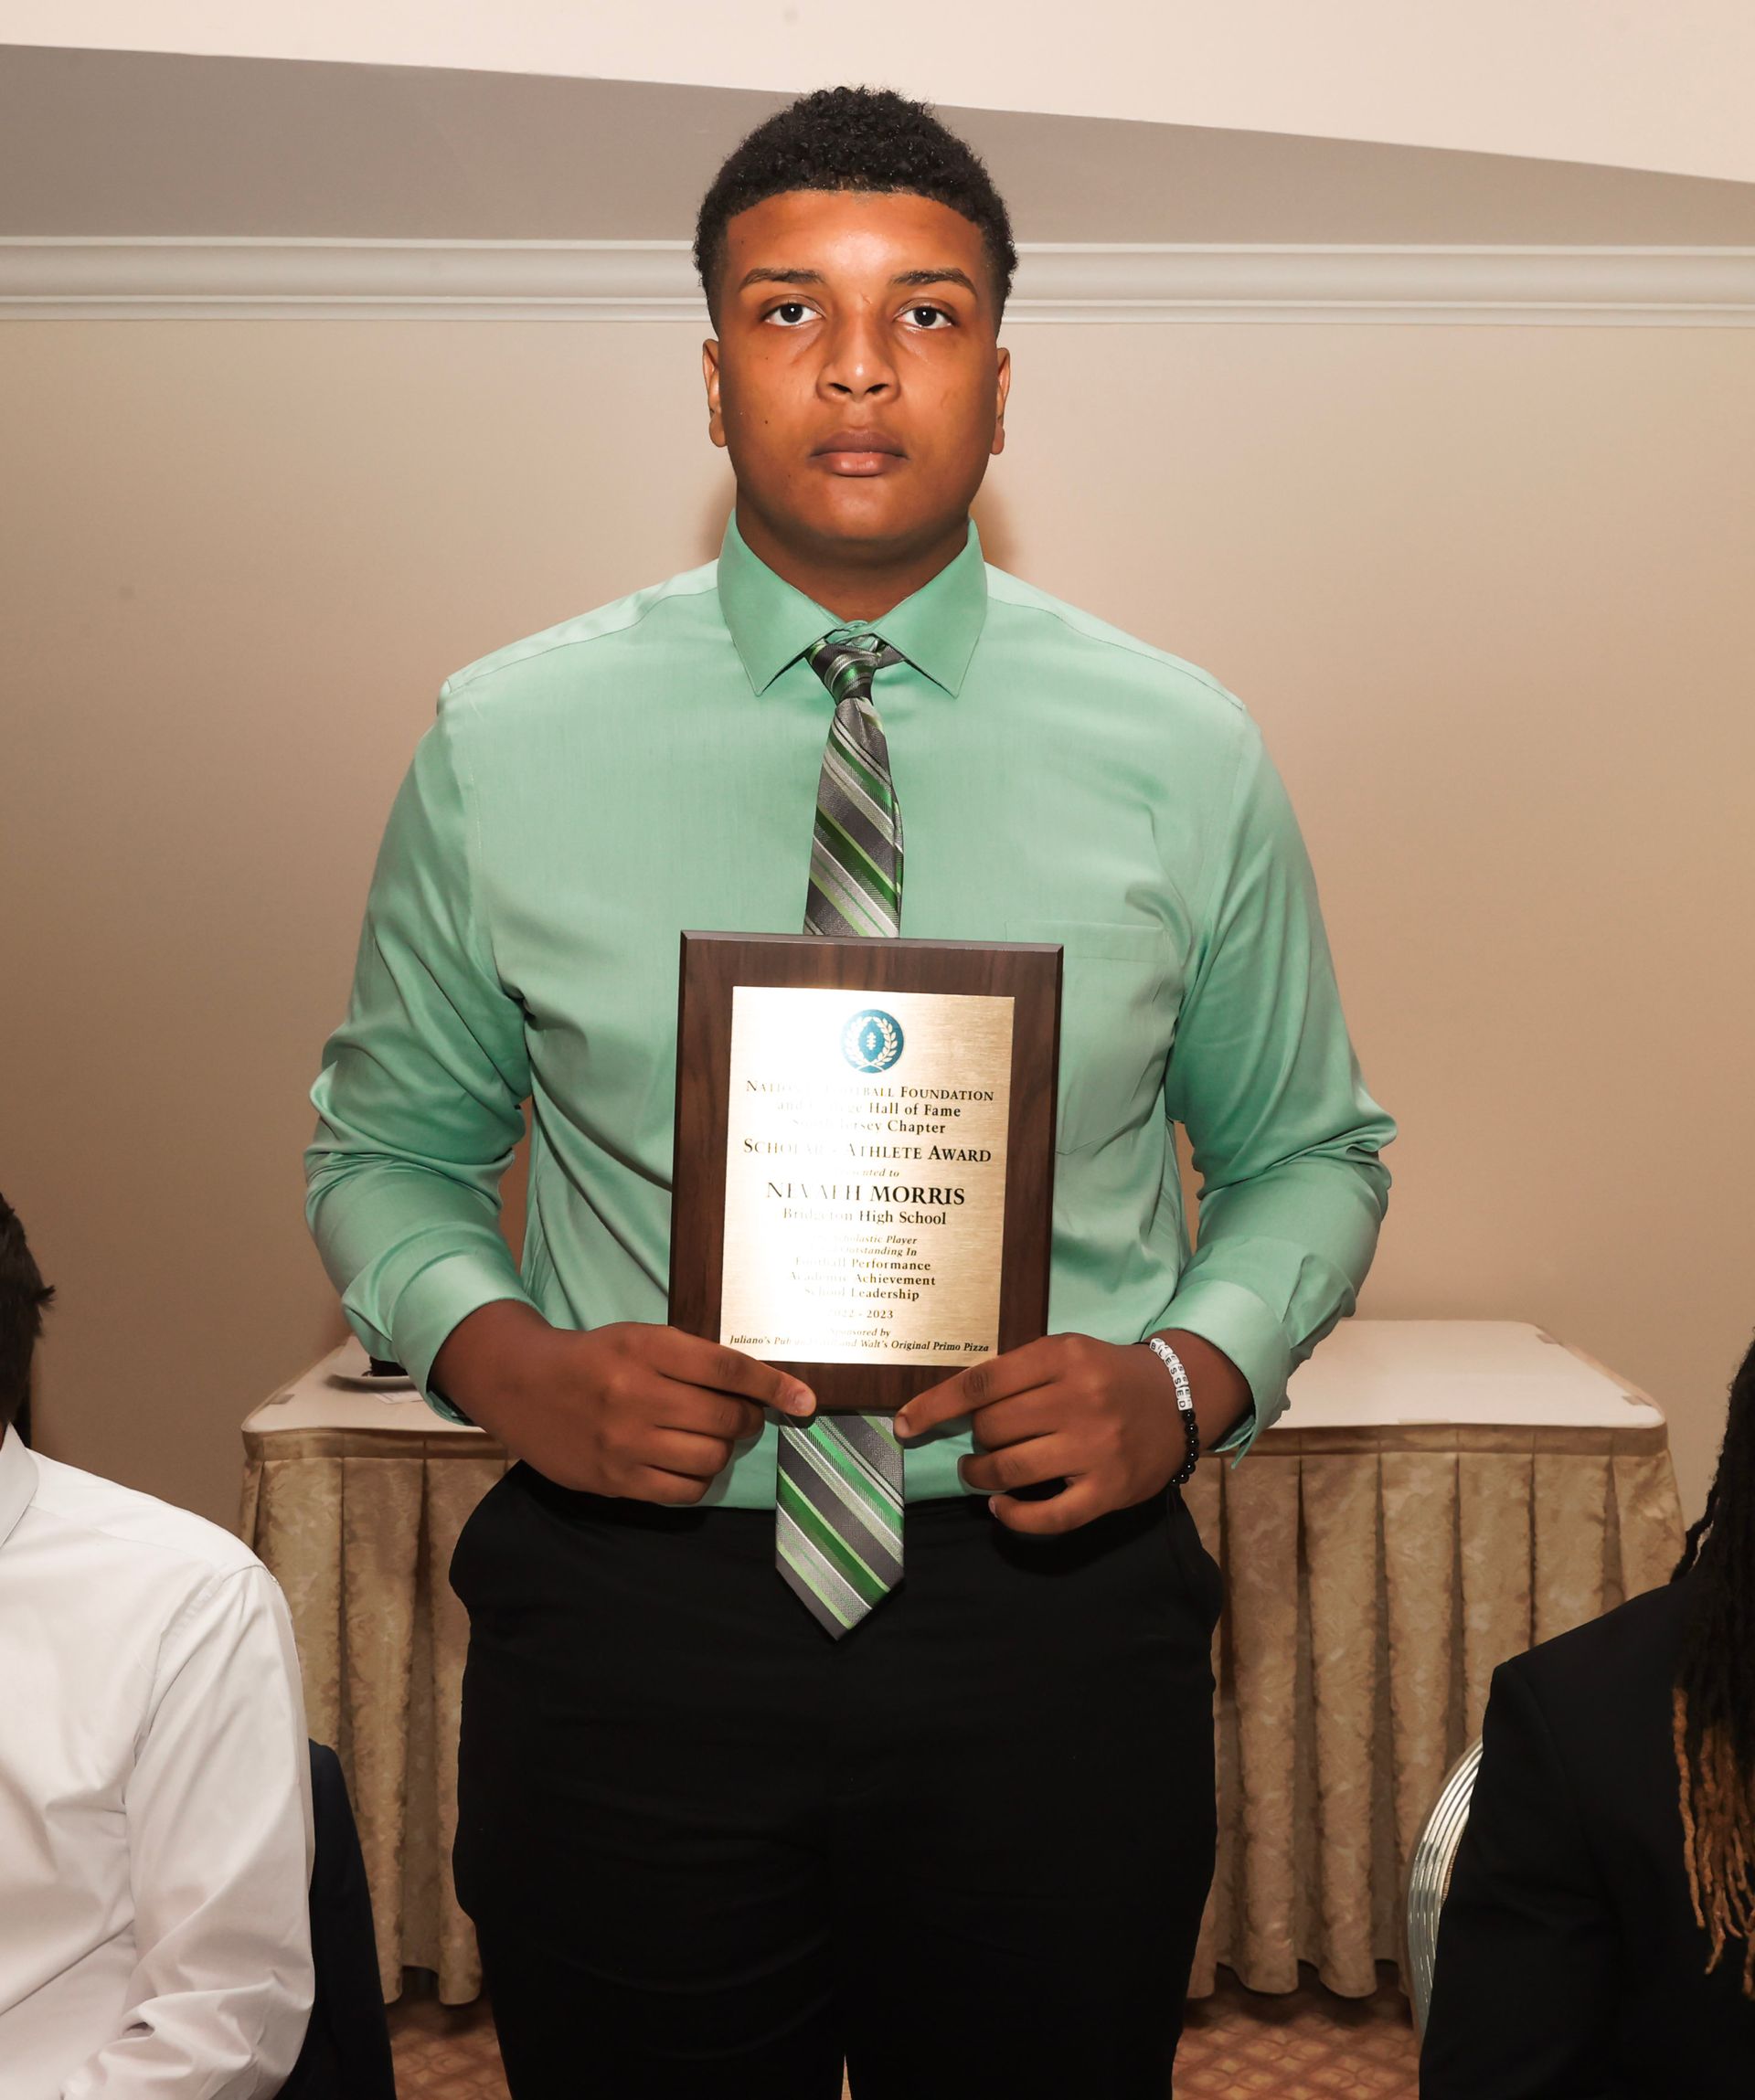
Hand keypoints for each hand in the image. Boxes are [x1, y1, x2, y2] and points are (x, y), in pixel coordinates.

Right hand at [430, 1301, 814, 1501]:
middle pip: (725, 1418)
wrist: (524, 1386)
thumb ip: (692, 1359)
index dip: (773, 1385)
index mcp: (646, 1348)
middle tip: (741, 1416)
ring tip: (712, 1438)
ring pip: (710, 1458)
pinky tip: (689, 1463)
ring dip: (724, 1450)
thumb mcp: (640, 1338)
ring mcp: (624, 1442)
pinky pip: (683, 1492)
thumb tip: (759, 1387)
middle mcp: (636, 1394)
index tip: (805, 1400)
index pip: (727, 1369)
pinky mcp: (615, 1480)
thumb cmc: (595, 1358)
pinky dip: (699, 1479)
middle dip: (746, 1419)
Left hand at [893, 1329, 1247, 1534]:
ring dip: (981, 1476)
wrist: (1178, 1400)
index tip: (903, 1424)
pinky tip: (1002, 1508)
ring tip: (981, 1474)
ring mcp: (1096, 1448)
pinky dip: (1014, 1517)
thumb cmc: (1105, 1374)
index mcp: (1062, 1357)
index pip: (981, 1383)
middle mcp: (1079, 1399)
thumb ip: (1017, 1373)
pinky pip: (1047, 1516)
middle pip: (991, 1428)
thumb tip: (949, 1404)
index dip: (934, 1406)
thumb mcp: (1065, 1352)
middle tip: (981, 1442)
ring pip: (1009, 1470)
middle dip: (974, 1439)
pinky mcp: (1109, 1490)